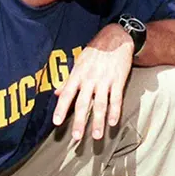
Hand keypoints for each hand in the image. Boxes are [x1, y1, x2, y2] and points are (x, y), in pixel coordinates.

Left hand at [53, 24, 134, 141]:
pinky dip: (115, 111)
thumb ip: (68, 80)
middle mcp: (90, 79)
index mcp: (78, 74)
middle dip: (80, 122)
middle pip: (83, 104)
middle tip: (77, 138)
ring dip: (99, 121)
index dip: (61, 109)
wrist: (117, 37)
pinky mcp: (118, 81)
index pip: (67, 94)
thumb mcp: (79, 62)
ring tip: (97, 136)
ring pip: (100, 104)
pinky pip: (116, 99)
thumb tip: (56, 93)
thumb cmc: (96, 50)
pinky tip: (113, 122)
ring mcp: (105, 80)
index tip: (57, 123)